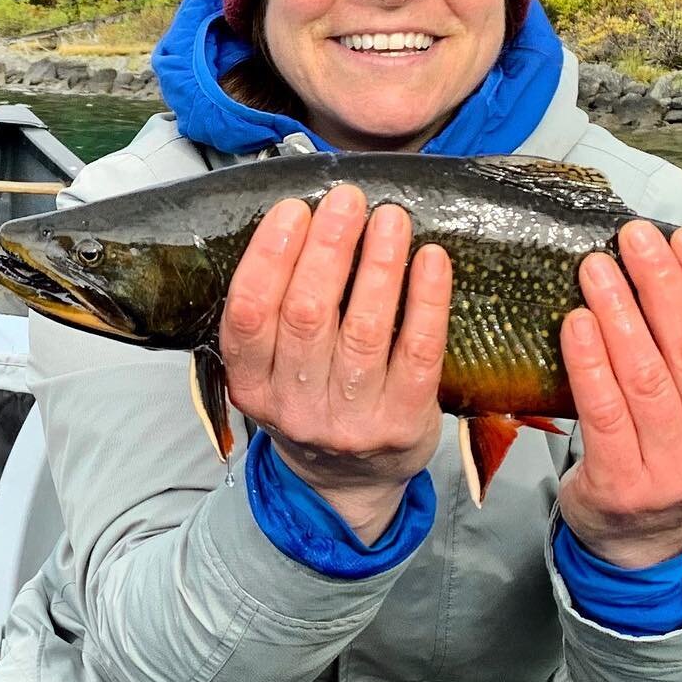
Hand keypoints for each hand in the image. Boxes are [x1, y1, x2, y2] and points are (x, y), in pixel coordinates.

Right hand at [219, 186, 450, 543]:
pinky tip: (431, 258)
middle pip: (307, 315)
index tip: (294, 209)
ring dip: (379, 265)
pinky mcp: (404, 422)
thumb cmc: (314, 399)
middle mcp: (296, 406)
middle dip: (328, 248)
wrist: (350, 483)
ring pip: (365, 330)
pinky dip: (427, 300)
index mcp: (253, 386)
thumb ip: (278, 309)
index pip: (249, 315)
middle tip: (348, 199)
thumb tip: (306, 218)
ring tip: (391, 218)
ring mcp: (352, 419)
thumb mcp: (273, 369)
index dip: (270, 256)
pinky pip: (419, 352)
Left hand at [557, 222, 681, 569]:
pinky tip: (576, 322)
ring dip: (618, 312)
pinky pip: (603, 411)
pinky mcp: (623, 486)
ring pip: (646, 376)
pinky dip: (589, 361)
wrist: (640, 534)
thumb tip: (677, 252)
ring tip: (596, 268)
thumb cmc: (676, 441)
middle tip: (634, 237)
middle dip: (662, 283)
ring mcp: (676, 473)